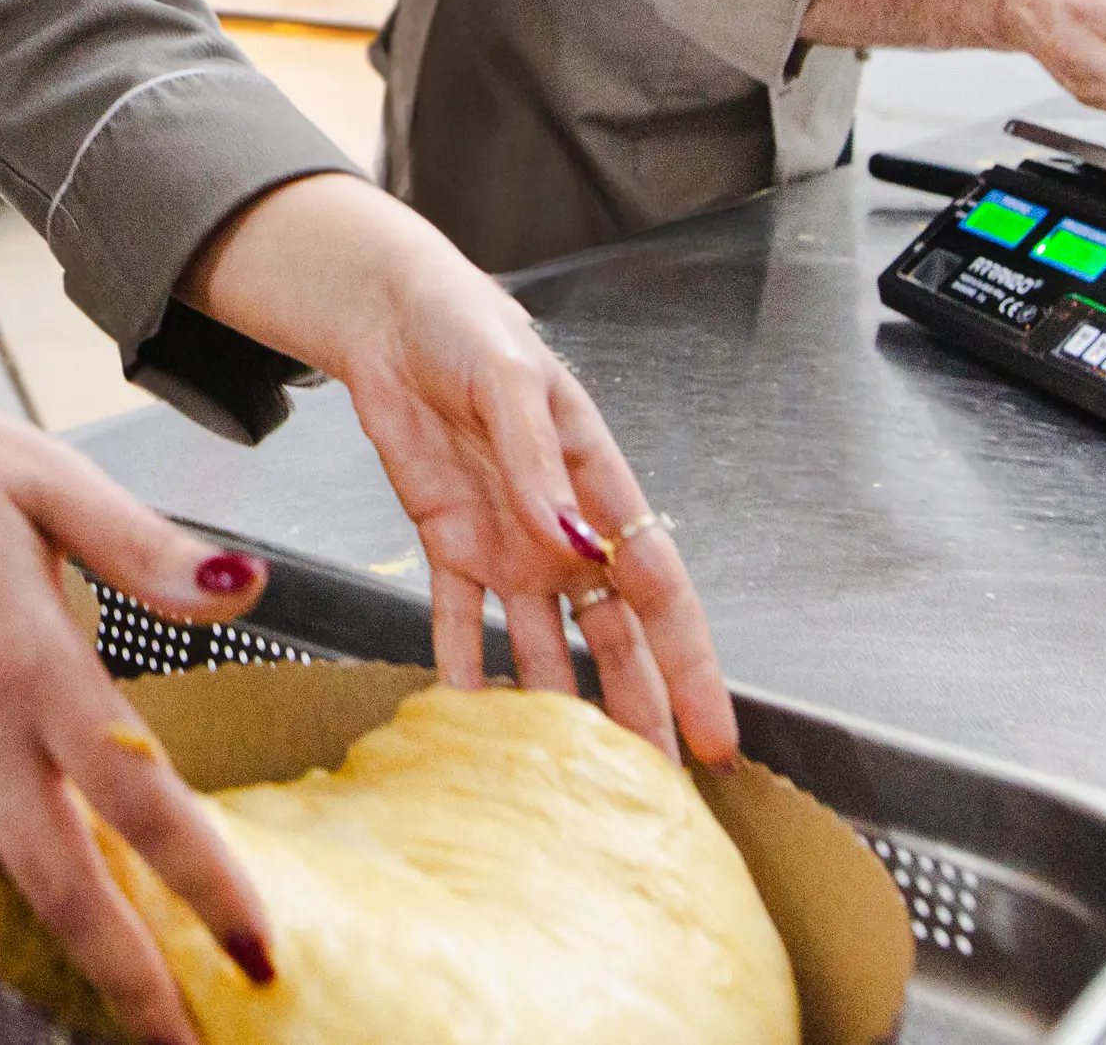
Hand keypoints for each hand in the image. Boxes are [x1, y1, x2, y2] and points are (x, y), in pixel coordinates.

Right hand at [0, 318, 273, 1044]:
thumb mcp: (47, 476)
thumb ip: (148, 550)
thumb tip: (244, 585)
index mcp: (24, 656)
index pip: (136, 798)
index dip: (204, 884)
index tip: (256, 948)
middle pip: (60, 886)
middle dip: (129, 978)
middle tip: (185, 1039)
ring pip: (12, 868)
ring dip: (80, 925)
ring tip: (146, 966)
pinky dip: (20, 862)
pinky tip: (59, 858)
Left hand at [184, 176, 736, 765]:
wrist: (392, 318)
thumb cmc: (467, 328)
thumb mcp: (510, 383)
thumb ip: (539, 465)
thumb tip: (573, 543)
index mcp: (599, 487)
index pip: (660, 590)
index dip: (691, 665)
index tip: (714, 732)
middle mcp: (563, 530)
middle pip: (613, 639)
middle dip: (639, 711)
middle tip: (655, 787)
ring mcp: (509, 544)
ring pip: (546, 646)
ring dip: (557, 706)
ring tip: (569, 779)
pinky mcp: (449, 545)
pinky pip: (461, 623)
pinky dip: (465, 671)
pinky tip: (472, 723)